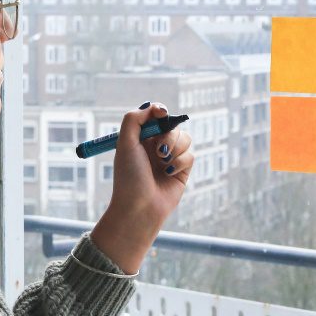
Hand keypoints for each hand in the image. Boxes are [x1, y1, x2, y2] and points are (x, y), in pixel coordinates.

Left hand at [89, 102, 193, 272]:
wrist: (140, 207)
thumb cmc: (129, 177)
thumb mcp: (124, 143)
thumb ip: (134, 119)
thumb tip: (153, 107)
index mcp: (140, 138)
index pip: (155, 116)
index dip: (160, 111)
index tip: (161, 113)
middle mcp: (155, 146)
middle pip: (172, 125)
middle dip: (168, 135)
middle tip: (159, 150)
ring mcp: (169, 158)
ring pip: (185, 138)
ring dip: (175, 148)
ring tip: (163, 162)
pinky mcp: (182, 170)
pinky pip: (191, 155)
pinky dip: (181, 162)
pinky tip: (169, 173)